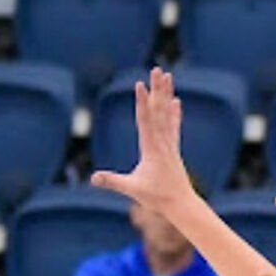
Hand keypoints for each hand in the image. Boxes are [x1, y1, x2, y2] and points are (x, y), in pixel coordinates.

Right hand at [90, 67, 196, 214]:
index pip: (146, 120)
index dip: (142, 102)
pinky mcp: (173, 149)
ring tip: (167, 76)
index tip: (140, 84)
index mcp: (152, 148)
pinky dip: (173, 113)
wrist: (182, 205)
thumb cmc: (158, 198)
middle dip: (157, 89)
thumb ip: (113, 182)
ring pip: (167, 114)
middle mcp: (163, 142)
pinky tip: (176, 101)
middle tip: (158, 69)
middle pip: (159, 110)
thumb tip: (93, 178)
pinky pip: (173, 126)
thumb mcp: (133, 189)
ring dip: (166, 95)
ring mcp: (169, 145)